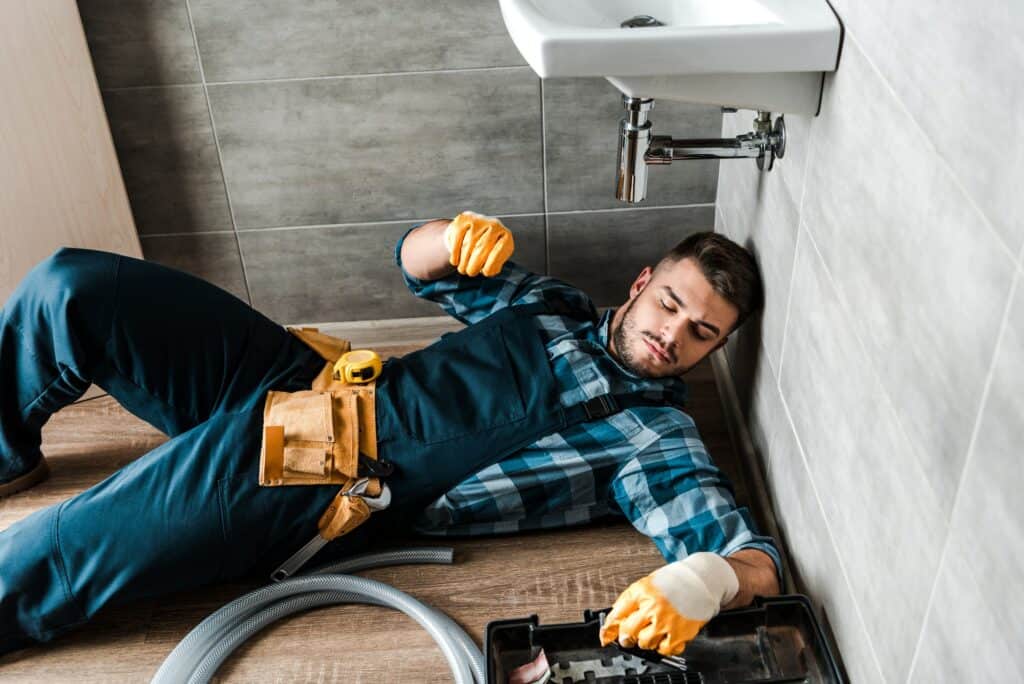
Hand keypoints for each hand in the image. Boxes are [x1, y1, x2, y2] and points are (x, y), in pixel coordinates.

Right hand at [444, 211, 514, 276]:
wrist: (473, 230)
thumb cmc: (487, 249)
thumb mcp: (495, 258)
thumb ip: (495, 266)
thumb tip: (489, 271)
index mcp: (506, 236)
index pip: (498, 253)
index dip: (490, 266)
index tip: (485, 273)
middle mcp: (494, 225)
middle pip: (481, 249)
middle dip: (474, 265)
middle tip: (470, 273)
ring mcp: (478, 220)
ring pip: (467, 246)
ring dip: (463, 262)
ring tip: (463, 269)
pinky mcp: (463, 219)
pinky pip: (457, 240)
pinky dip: (455, 253)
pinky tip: (455, 261)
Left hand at [599, 552, 738, 656]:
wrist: (701, 580)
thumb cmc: (675, 580)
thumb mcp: (648, 583)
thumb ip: (631, 599)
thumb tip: (616, 617)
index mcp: (642, 591)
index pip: (618, 613)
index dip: (609, 627)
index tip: (606, 634)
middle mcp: (653, 606)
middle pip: (628, 631)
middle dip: (626, 637)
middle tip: (628, 637)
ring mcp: (666, 621)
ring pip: (644, 642)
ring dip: (645, 640)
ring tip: (652, 632)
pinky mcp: (680, 633)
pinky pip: (664, 649)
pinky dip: (662, 647)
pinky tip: (664, 637)